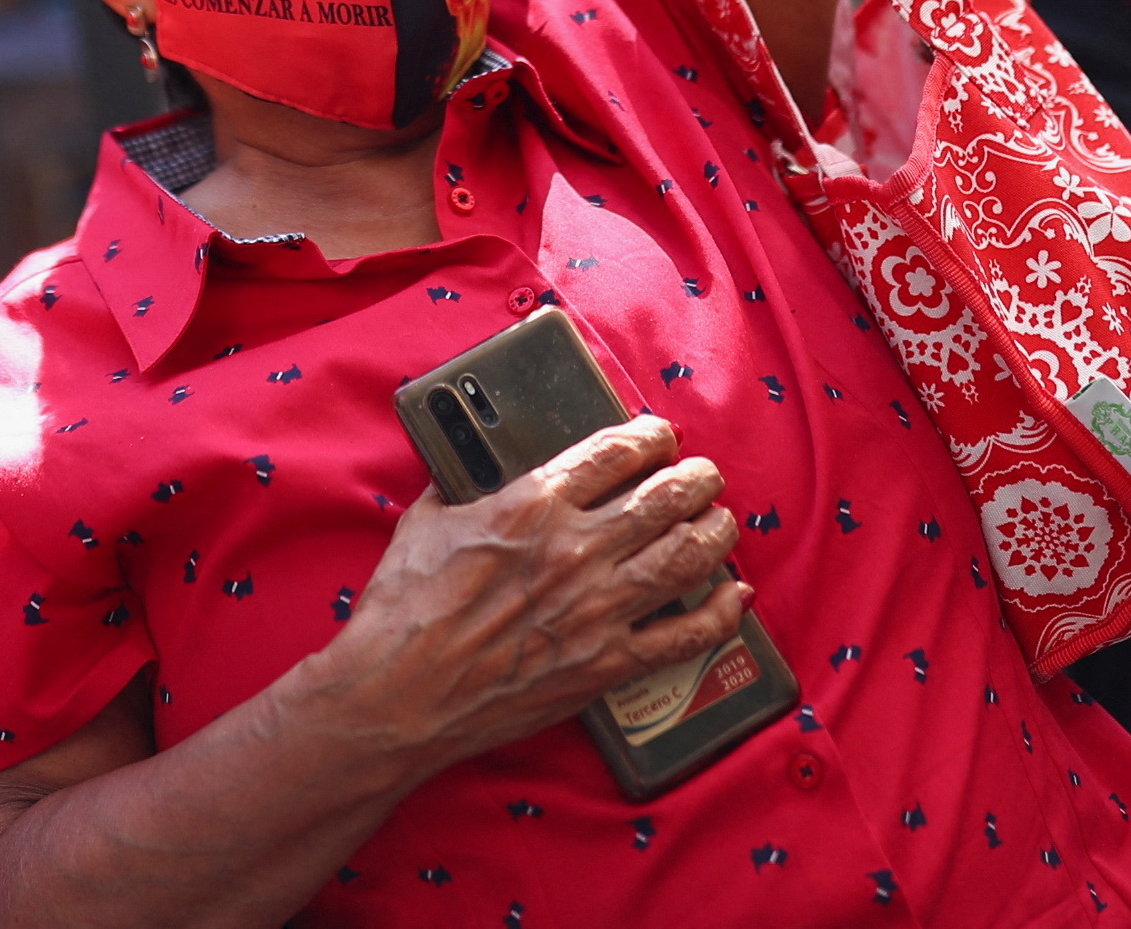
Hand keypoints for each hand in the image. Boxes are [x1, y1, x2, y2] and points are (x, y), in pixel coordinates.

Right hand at [292, 418, 746, 778]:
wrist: (398, 694)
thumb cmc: (403, 609)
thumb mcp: (426, 521)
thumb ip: (461, 486)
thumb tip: (471, 464)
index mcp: (531, 505)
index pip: (614, 452)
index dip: (649, 436)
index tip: (660, 434)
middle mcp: (575, 550)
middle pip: (665, 497)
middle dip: (696, 477)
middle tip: (703, 473)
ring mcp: (596, 609)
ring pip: (686, 557)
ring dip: (715, 531)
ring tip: (720, 520)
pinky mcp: (605, 665)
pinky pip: (684, 637)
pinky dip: (718, 614)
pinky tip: (732, 596)